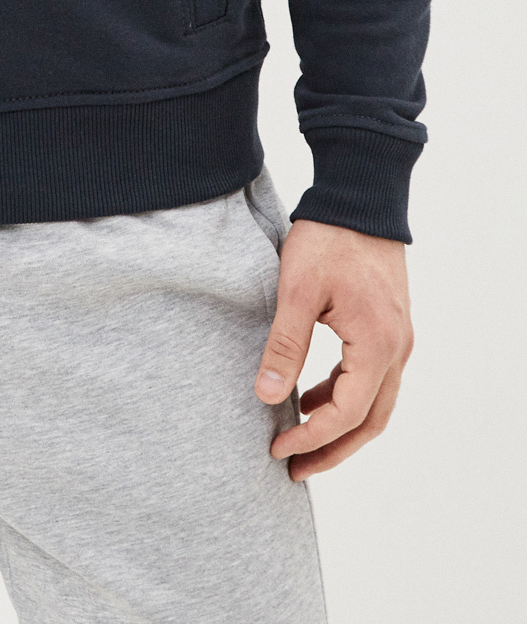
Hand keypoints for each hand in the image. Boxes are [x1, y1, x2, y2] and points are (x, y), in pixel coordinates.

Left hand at [254, 217, 412, 477]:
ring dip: (339, 427)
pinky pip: (373, 379)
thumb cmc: (328, 238)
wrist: (360, 196)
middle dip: (331, 450)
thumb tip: (266, 397)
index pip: (347, 414)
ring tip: (299, 438)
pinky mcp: (390, 327)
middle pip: (369, 422)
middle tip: (293, 468)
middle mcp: (397, 349)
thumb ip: (284, 345)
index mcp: (377, 345)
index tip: (277, 449)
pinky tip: (312, 395)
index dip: (312, 438)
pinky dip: (345, 396)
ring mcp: (399, 339)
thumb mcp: (297, 290)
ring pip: (375, 404)